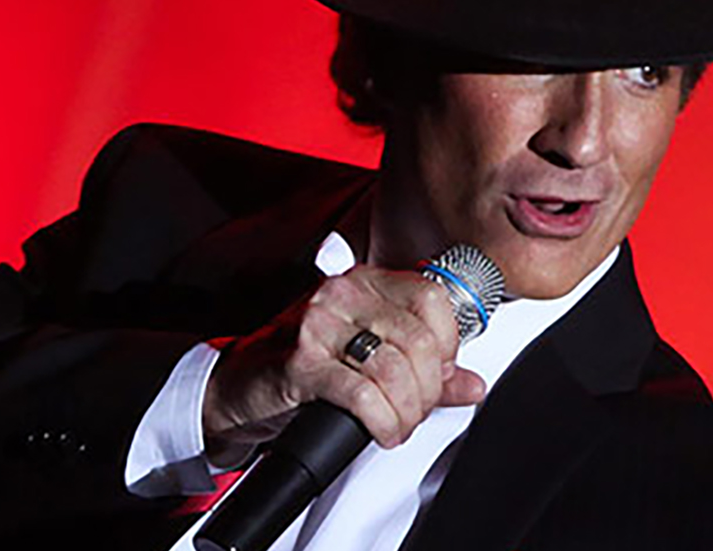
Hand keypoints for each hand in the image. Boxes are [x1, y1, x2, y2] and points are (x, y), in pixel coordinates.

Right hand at [201, 264, 486, 465]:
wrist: (240, 386)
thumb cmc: (306, 365)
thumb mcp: (370, 358)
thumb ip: (425, 369)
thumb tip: (473, 385)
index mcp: (366, 282)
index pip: (433, 299)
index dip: (449, 344)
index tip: (441, 373)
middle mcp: (344, 294)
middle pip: (418, 341)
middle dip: (428, 389)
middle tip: (417, 410)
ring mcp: (319, 325)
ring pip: (394, 369)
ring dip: (407, 411)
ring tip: (397, 424)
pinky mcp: (300, 363)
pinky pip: (362, 394)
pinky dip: (382, 421)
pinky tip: (381, 430)